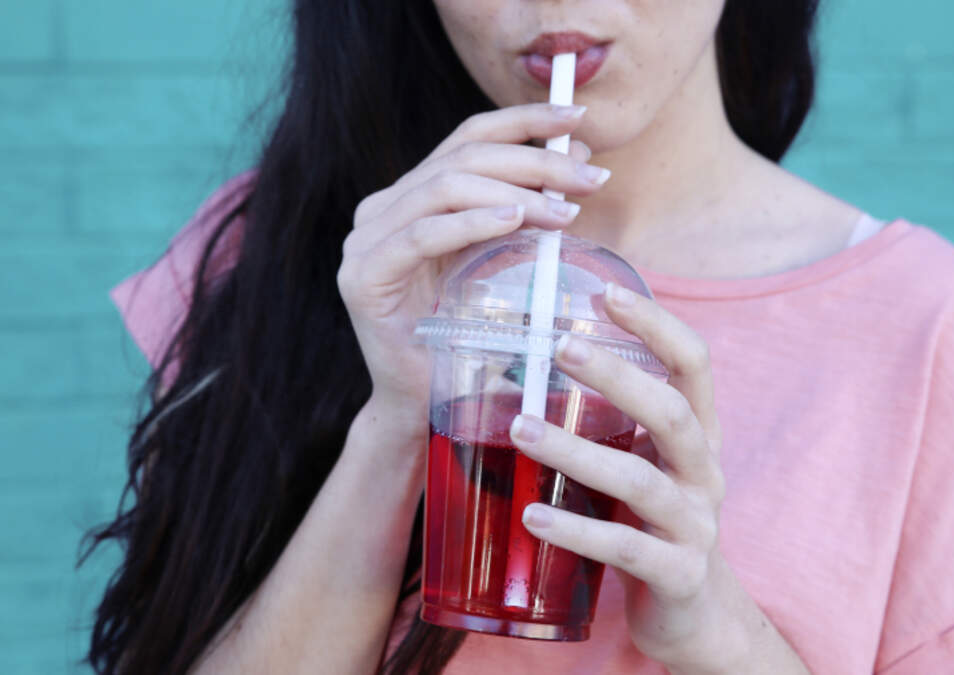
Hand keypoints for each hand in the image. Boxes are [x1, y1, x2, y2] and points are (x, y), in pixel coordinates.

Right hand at [336, 103, 610, 426]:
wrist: (420, 403)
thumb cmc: (465, 335)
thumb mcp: (500, 260)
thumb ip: (525, 210)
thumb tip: (578, 158)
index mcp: (412, 195)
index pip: (469, 137)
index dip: (525, 120)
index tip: (579, 117)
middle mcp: (383, 207)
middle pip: (462, 157)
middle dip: (534, 160)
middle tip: (589, 178)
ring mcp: (366, 239)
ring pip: (443, 187)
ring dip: (513, 191)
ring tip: (565, 210)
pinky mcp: (364, 276)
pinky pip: (421, 235)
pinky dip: (471, 222)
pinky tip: (514, 220)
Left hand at [508, 283, 770, 671]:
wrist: (697, 613)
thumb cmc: (655, 523)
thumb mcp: (647, 462)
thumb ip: (613, 422)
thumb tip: (531, 364)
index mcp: (699, 436)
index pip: (694, 365)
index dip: (656, 325)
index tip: (605, 293)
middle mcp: (705, 473)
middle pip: (673, 412)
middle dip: (618, 375)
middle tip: (560, 345)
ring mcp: (695, 526)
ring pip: (640, 481)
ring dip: (577, 451)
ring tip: (520, 428)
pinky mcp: (678, 575)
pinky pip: (625, 548)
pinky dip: (576, 531)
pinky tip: (532, 516)